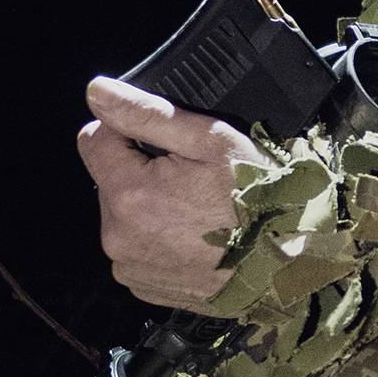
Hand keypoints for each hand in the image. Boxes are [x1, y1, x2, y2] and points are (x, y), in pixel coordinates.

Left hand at [78, 74, 254, 305]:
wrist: (284, 268)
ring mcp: (129, 265)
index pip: (93, 140)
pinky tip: (192, 235)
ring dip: (148, 205)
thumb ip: (146, 113)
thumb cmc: (256, 202)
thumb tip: (97, 91)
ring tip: (195, 209)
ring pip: (122, 214)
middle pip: (109, 179)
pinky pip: (135, 247)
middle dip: (141, 171)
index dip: (127, 131)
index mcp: (129, 194)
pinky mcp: (142, 285)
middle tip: (190, 179)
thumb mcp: (210, 141)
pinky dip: (157, 237)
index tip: (164, 144)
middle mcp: (117, 235)